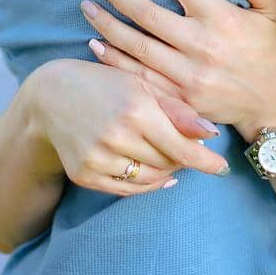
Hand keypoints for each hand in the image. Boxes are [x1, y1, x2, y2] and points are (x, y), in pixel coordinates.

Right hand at [25, 58, 229, 195]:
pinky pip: (126, 190)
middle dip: (182, 158)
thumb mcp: (143, 85)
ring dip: (165, 172)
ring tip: (167, 156)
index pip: (182, 147)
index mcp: (136, 109)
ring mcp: (97, 158)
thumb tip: (211, 135)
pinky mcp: (84, 175)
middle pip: (168, 163)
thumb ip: (178, 111)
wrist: (52, 96)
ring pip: (149, 180)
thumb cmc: (105, 84)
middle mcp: (116, 136)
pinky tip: (153, 173)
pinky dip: (145, 184)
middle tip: (185, 147)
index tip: (223, 168)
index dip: (206, 161)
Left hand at [80, 0, 275, 142]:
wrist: (273, 104)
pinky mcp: (179, 100)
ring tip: (86, 7)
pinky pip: (139, 79)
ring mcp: (188, 76)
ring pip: (137, 48)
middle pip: (146, 16)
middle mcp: (200, 46)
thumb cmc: (270, 52)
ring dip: (107, 26)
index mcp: (220, 18)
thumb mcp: (274, 12)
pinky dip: (114, 63)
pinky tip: (95, 46)